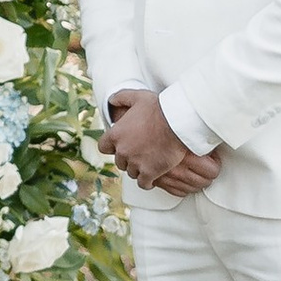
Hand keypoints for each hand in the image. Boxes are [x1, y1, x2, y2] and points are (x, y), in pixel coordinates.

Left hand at [102, 86, 221, 195]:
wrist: (177, 124)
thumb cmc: (159, 109)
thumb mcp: (137, 97)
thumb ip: (121, 98)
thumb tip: (111, 100)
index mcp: (116, 134)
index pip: (103, 147)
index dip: (111, 147)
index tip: (118, 146)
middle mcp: (122, 151)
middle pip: (119, 162)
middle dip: (127, 158)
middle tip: (138, 154)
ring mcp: (135, 163)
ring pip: (131, 173)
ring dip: (137, 169)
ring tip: (146, 165)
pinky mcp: (150, 172)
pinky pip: (143, 183)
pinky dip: (147, 182)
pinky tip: (152, 179)